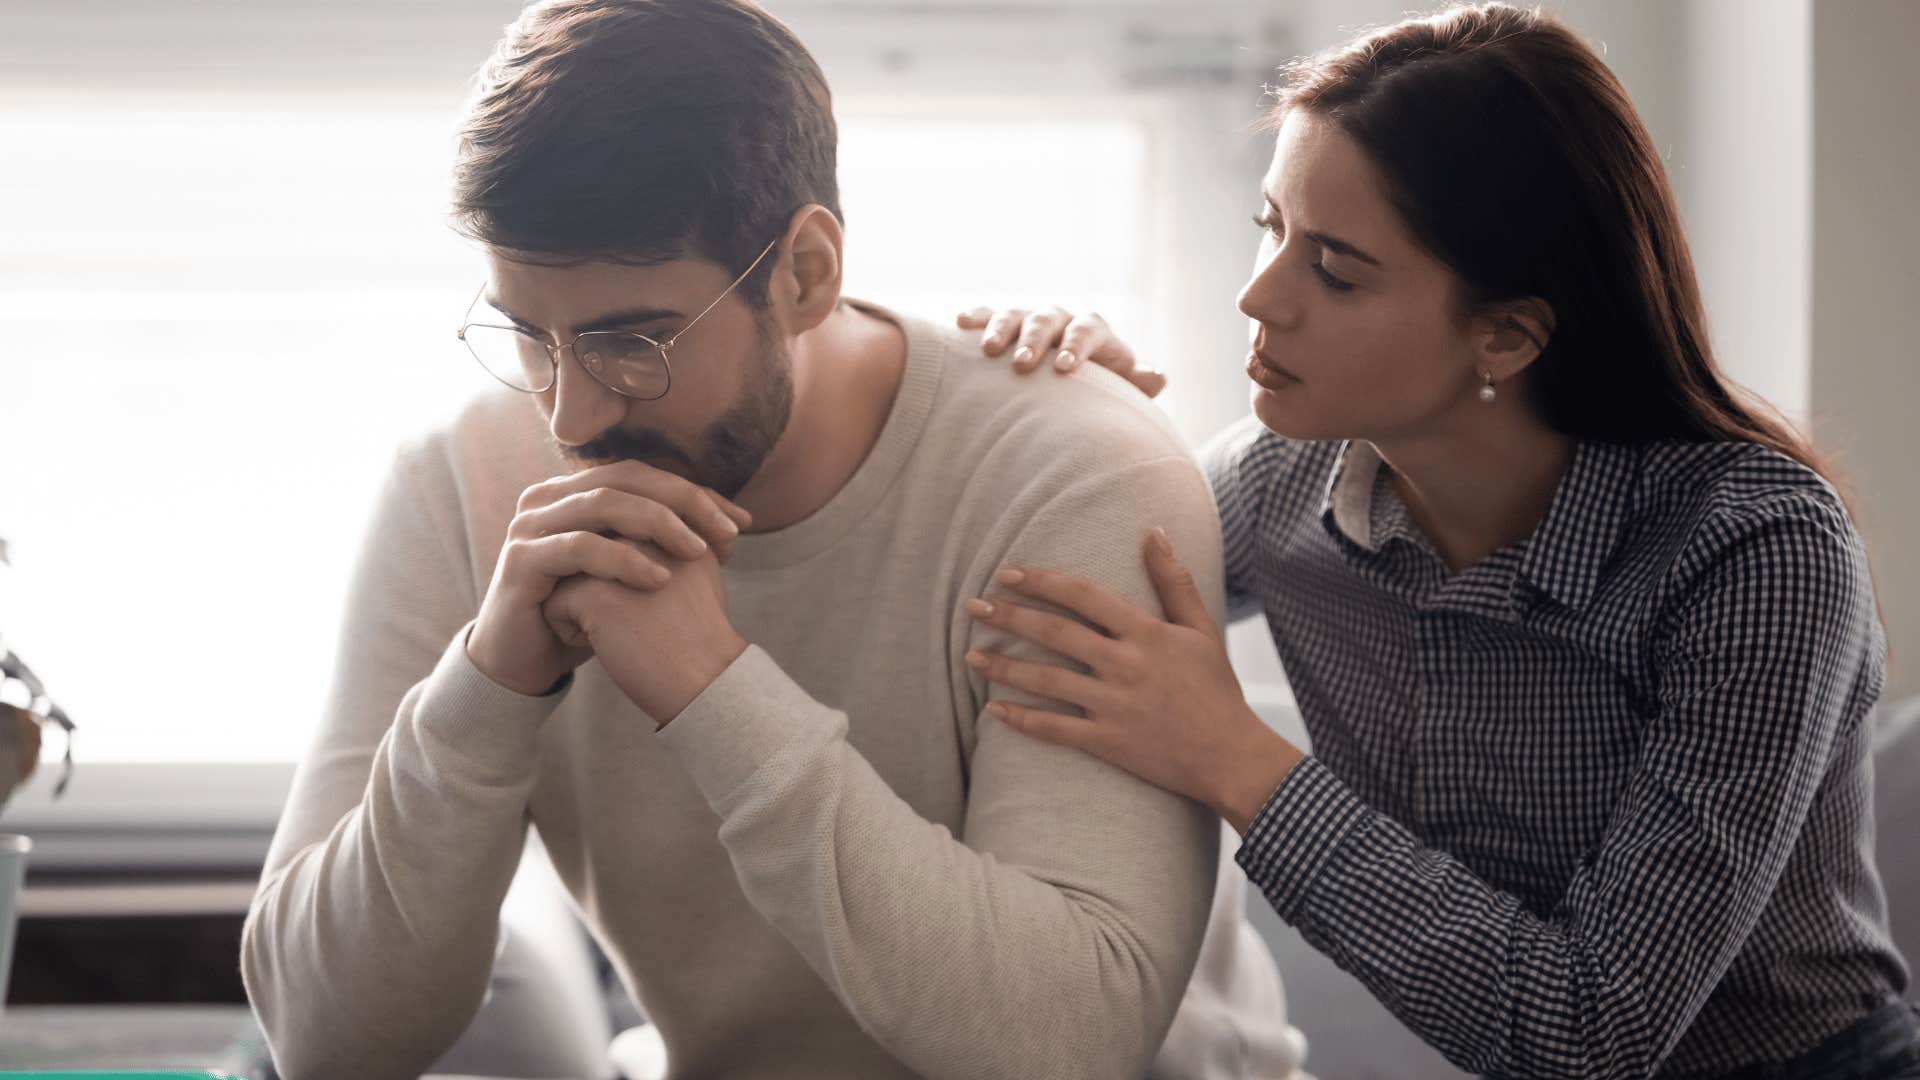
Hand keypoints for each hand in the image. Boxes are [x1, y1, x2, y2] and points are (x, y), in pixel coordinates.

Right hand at [467, 461, 751, 696]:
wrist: (526, 661)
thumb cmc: (584, 615)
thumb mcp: (632, 572)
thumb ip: (666, 541)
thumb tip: (736, 522)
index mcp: (576, 492)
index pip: (645, 476)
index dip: (695, 494)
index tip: (742, 523)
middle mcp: (549, 498)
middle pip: (627, 479)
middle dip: (684, 502)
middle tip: (727, 532)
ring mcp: (530, 525)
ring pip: (603, 504)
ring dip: (658, 524)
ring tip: (698, 552)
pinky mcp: (521, 561)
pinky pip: (579, 548)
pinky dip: (623, 559)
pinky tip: (658, 579)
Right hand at [956, 306, 1165, 397]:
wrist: (1068, 382)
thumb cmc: (1095, 392)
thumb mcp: (1117, 390)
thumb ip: (1135, 384)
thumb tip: (1159, 376)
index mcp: (1092, 332)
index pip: (1088, 330)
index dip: (1076, 346)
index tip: (1063, 369)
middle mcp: (1061, 320)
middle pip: (1048, 319)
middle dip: (1035, 338)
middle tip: (1021, 363)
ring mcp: (1030, 320)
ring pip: (1016, 314)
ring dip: (1002, 328)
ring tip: (989, 351)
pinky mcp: (1003, 325)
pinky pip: (988, 314)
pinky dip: (977, 317)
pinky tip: (960, 322)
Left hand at [962, 528, 1301, 832]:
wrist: (1230, 755)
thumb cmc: (1216, 689)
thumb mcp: (1201, 629)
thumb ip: (1173, 580)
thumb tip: (1154, 531)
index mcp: (1145, 633)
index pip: (1083, 596)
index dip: (1042, 582)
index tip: (1007, 575)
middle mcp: (1124, 665)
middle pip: (1055, 634)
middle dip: (1009, 617)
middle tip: (972, 607)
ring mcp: (1113, 705)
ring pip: (1046, 681)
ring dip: (1003, 667)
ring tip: (970, 655)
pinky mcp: (1107, 741)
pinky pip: (1055, 729)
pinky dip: (1021, 720)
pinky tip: (992, 711)